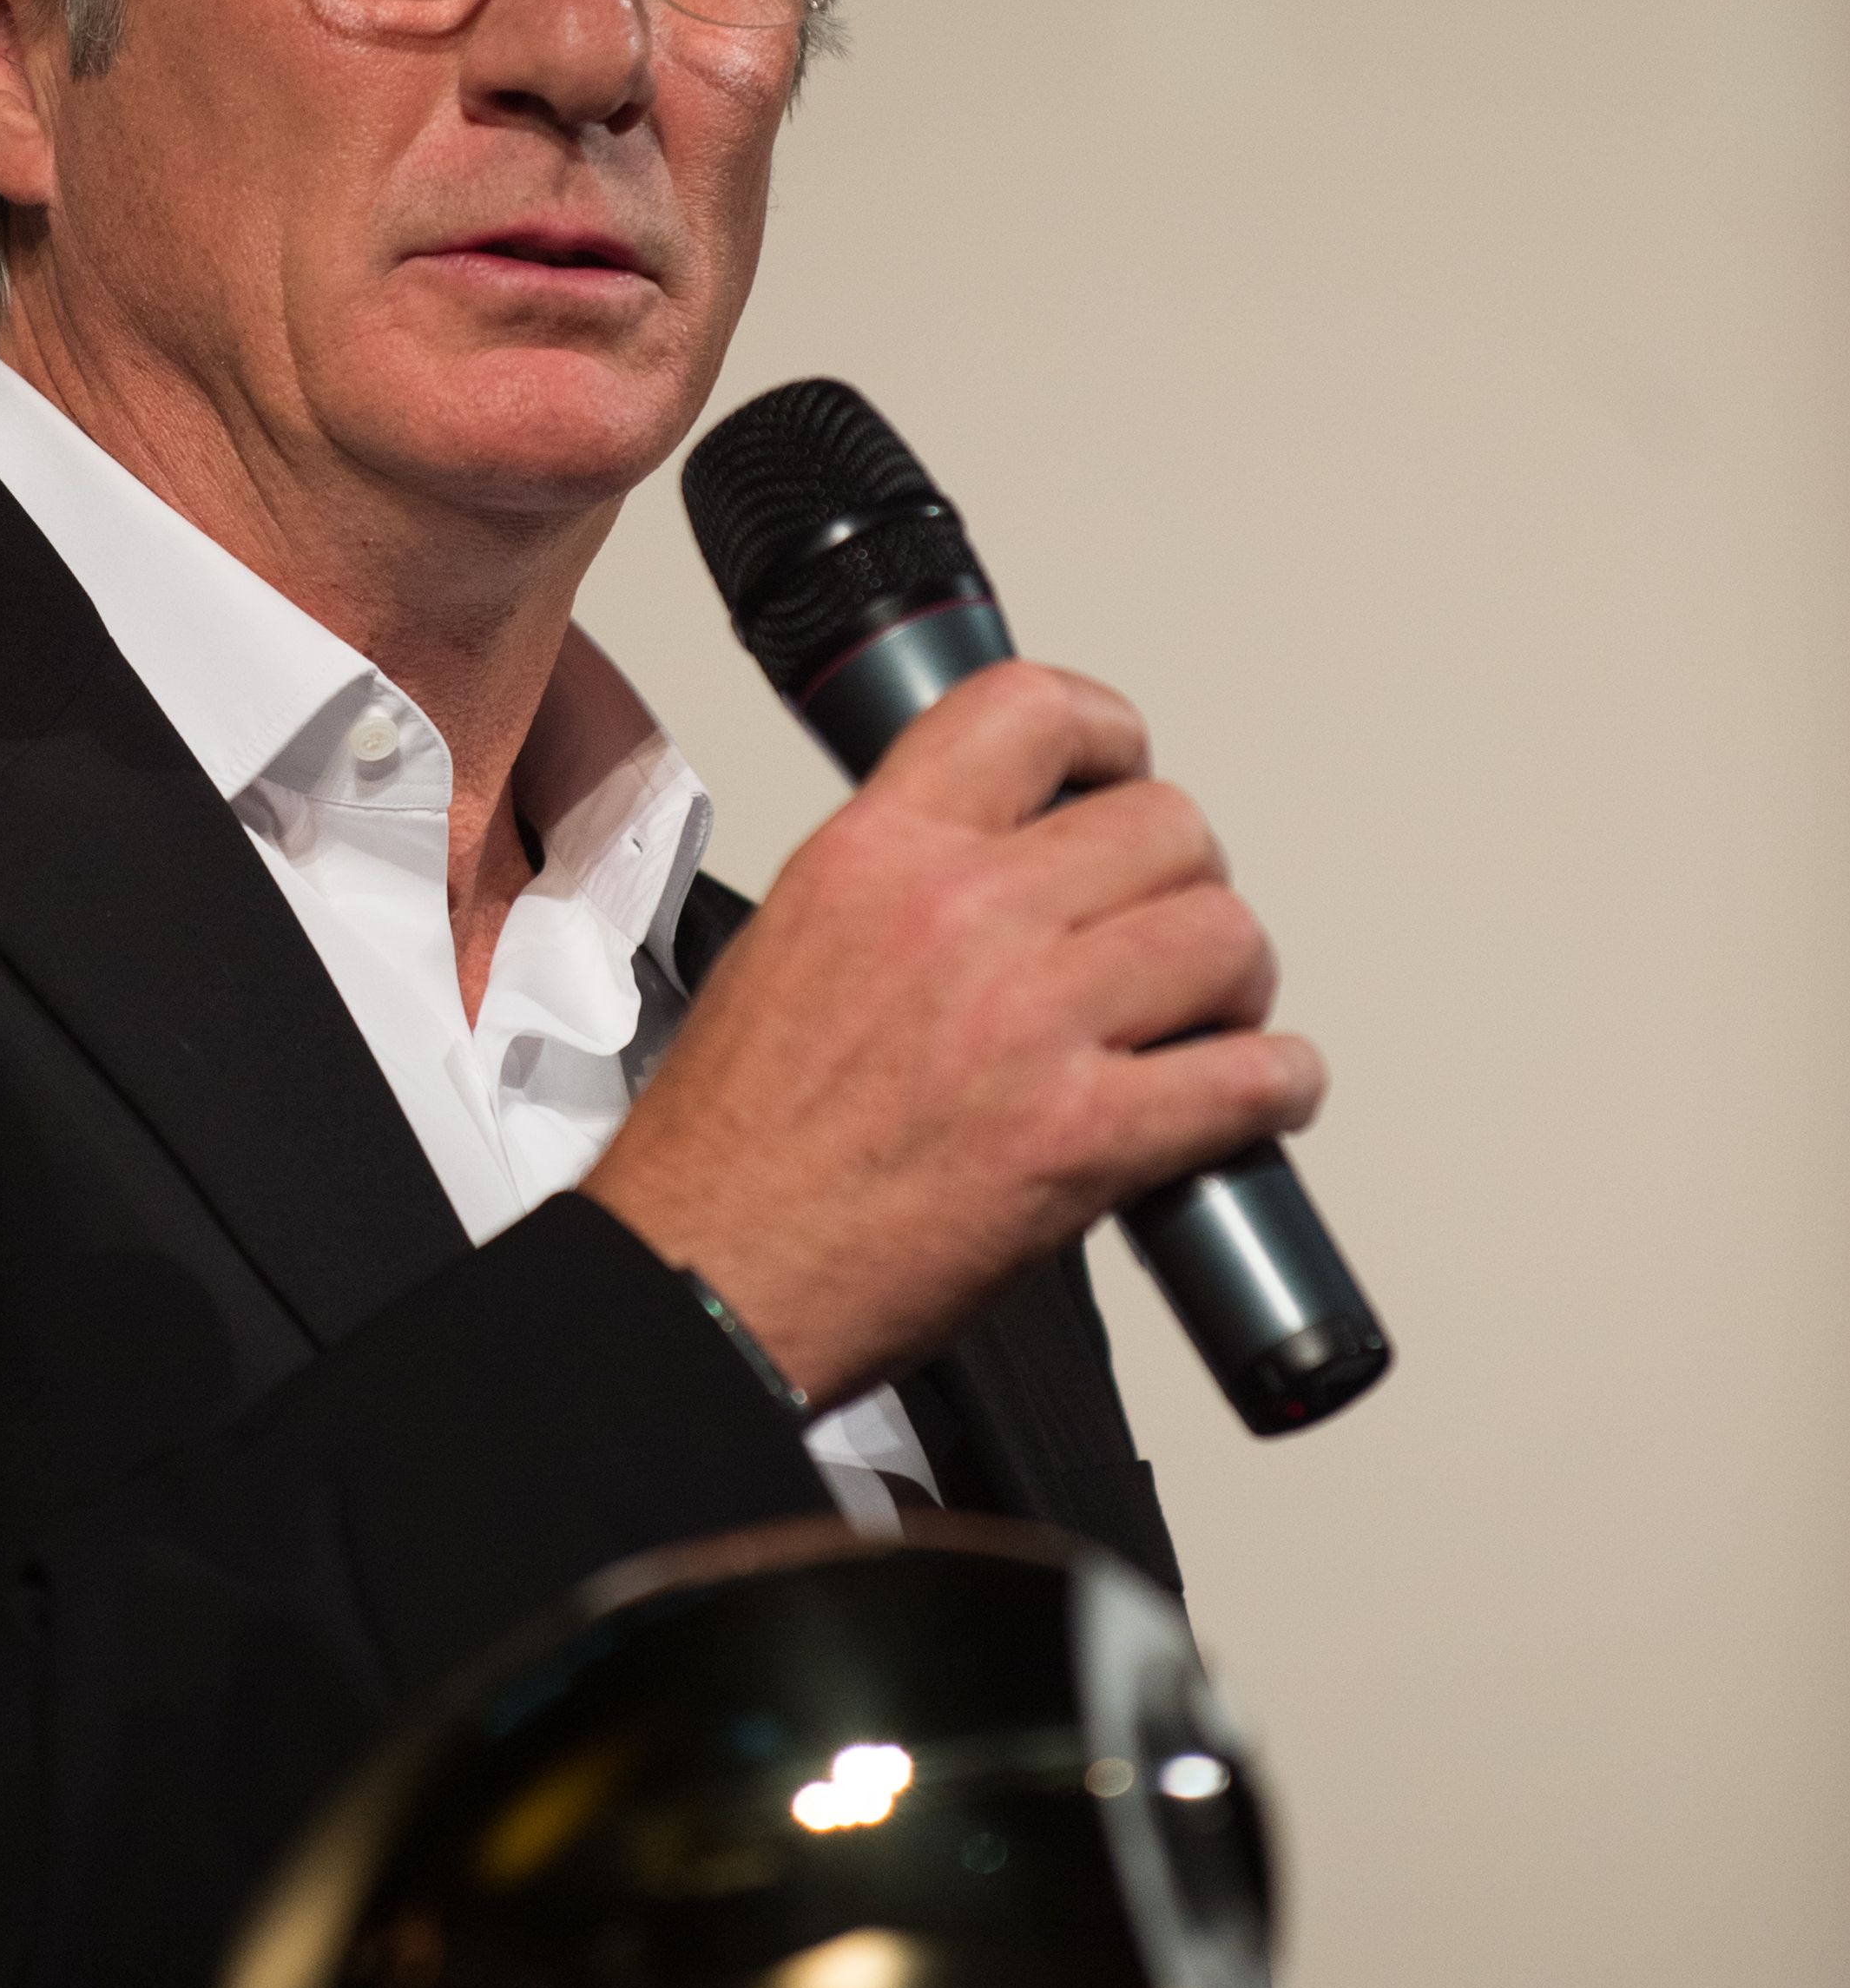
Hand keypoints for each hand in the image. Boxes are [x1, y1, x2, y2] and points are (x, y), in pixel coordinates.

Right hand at [583, 660, 1325, 1410]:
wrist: (710, 1277)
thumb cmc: (734, 1145)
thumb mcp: (790, 942)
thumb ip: (900, 883)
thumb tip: (1004, 865)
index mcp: (876, 855)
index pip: (1031, 711)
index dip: (1108, 734)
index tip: (1121, 770)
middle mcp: (958, 916)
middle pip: (1165, 825)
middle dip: (1183, 881)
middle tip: (1162, 934)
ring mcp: (1028, 1024)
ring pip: (1223, 935)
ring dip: (1234, 981)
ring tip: (1205, 1019)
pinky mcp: (1083, 1139)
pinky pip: (1250, 1078)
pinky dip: (1276, 1086)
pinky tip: (1255, 1095)